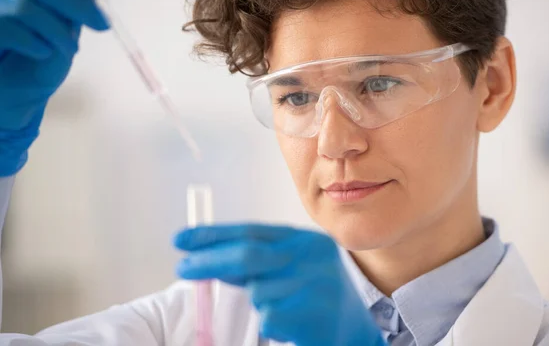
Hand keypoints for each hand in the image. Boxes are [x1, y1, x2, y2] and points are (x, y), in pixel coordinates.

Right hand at [0, 0, 111, 175]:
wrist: (17, 92)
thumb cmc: (41, 56)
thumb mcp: (66, 24)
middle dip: (79, 4)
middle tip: (104, 25)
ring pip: (28, 9)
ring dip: (59, 33)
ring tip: (71, 50)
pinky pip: (13, 30)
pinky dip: (37, 44)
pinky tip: (43, 53)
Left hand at [174, 224, 385, 345]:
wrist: (356, 329)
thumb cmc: (317, 292)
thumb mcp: (293, 265)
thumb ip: (258, 260)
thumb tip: (207, 256)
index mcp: (305, 240)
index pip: (251, 231)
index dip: (214, 234)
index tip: (182, 239)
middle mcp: (311, 257)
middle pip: (248, 256)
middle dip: (210, 261)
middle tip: (182, 268)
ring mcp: (313, 286)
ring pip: (258, 292)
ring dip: (261, 299)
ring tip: (289, 304)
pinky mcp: (310, 316)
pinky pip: (269, 318)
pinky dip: (273, 320)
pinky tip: (295, 320)